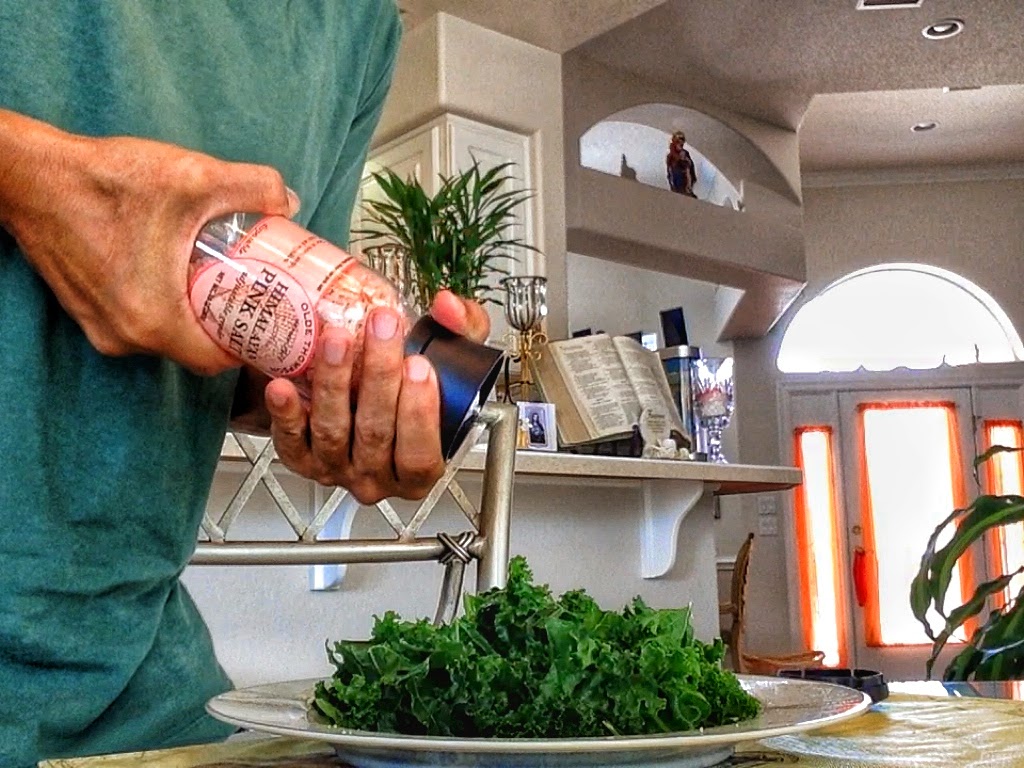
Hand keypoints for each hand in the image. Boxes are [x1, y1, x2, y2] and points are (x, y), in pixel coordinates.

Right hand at [0, 110, 298, 374]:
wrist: (32, 176)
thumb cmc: (106, 181)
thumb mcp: (193, 177)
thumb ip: (252, 186)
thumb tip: (287, 201)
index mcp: (155, 320)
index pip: (216, 360)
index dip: (249, 345)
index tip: (270, 322)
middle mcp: (125, 336)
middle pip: (193, 350)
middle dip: (226, 328)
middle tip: (255, 299)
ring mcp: (101, 327)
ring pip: (166, 336)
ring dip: (194, 316)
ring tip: (222, 283)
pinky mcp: (86, 312)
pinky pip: (139, 322)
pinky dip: (164, 306)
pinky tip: (179, 272)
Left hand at [266, 291, 490, 502]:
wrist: (366, 393)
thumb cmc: (409, 384)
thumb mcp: (450, 358)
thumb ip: (463, 330)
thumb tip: (448, 306)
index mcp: (419, 468)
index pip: (420, 454)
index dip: (420, 413)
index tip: (419, 366)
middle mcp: (378, 475)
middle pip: (376, 433)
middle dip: (379, 376)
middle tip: (382, 329)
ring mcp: (337, 468)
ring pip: (334, 431)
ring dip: (334, 382)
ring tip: (337, 339)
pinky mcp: (301, 458)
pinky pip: (290, 441)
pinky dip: (286, 413)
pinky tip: (282, 386)